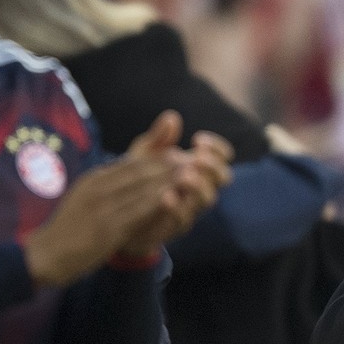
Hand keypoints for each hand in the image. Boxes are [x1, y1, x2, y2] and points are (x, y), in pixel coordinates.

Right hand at [22, 152, 180, 286]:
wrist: (44, 255)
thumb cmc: (68, 230)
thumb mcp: (84, 199)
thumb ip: (106, 187)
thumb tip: (129, 178)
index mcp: (94, 179)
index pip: (131, 163)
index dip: (157, 158)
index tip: (179, 154)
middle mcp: (98, 188)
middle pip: (139, 171)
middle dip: (167, 165)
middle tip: (193, 160)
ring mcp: (101, 207)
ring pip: (140, 188)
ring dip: (167, 179)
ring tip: (191, 173)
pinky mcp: (106, 228)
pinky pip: (135, 212)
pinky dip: (156, 203)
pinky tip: (173, 198)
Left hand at [115, 111, 233, 257]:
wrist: (120, 216)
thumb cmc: (137, 181)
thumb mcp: (144, 155)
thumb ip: (158, 138)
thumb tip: (172, 117)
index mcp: (196, 168)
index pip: (222, 157)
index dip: (217, 147)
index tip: (197, 139)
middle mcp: (198, 188)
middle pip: (223, 178)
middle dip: (213, 166)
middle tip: (197, 157)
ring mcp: (189, 208)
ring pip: (208, 199)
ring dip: (199, 186)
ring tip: (184, 175)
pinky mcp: (174, 226)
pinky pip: (183, 219)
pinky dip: (177, 207)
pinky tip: (166, 196)